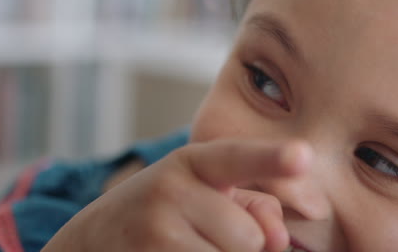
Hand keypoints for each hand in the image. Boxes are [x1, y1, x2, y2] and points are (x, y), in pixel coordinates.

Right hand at [41, 139, 310, 251]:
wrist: (93, 239)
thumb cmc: (163, 212)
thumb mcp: (203, 192)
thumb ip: (252, 205)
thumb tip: (278, 239)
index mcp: (191, 161)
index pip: (236, 157)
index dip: (271, 157)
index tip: (304, 155)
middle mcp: (171, 188)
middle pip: (249, 237)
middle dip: (238, 245)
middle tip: (201, 234)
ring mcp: (155, 229)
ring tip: (187, 245)